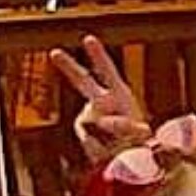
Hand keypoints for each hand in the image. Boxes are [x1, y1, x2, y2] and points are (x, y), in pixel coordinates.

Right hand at [49, 35, 149, 163]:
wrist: (125, 156)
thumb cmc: (138, 139)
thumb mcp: (140, 132)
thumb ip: (127, 127)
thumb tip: (102, 122)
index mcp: (117, 94)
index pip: (107, 71)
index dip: (98, 55)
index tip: (88, 39)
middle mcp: (99, 102)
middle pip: (83, 81)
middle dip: (69, 66)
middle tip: (55, 52)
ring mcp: (88, 118)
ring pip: (96, 122)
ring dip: (113, 134)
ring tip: (125, 142)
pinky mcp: (84, 135)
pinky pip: (92, 142)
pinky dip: (103, 149)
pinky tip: (110, 151)